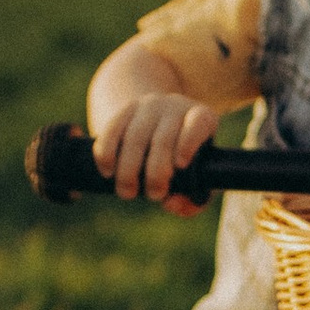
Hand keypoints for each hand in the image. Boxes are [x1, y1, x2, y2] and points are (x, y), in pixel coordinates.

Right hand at [93, 88, 220, 211]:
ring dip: (128, 169)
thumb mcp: (198, 179)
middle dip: (156, 171)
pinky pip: (111, 130)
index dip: (189, 142)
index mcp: (202, 119)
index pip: (198, 123)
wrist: (158, 128)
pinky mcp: (124, 111)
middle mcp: (176, 107)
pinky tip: (108, 173)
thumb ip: (192, 200)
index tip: (180, 165)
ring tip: (127, 192)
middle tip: (154, 195)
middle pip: (163, 138)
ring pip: (134, 136)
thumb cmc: (184, 162)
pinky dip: (106, 153)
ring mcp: (148, 106)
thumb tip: (171, 203)